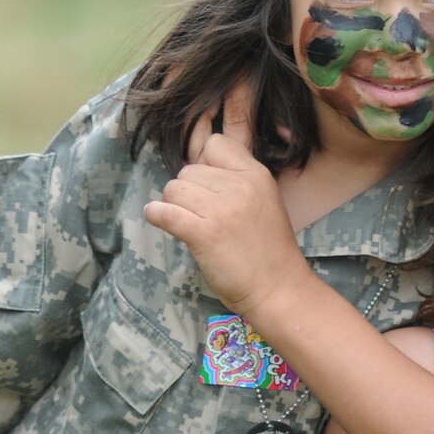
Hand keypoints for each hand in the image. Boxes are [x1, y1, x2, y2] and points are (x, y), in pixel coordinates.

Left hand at [145, 106, 308, 317]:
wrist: (278, 288)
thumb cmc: (268, 249)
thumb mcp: (264, 200)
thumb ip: (238, 180)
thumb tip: (198, 168)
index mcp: (257, 175)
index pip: (215, 145)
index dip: (205, 164)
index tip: (208, 187)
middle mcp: (240, 186)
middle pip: (189, 169)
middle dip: (188, 190)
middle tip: (200, 214)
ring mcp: (221, 210)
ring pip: (173, 189)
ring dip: (174, 205)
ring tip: (188, 223)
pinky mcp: (204, 234)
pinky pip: (165, 212)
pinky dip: (156, 215)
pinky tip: (158, 219)